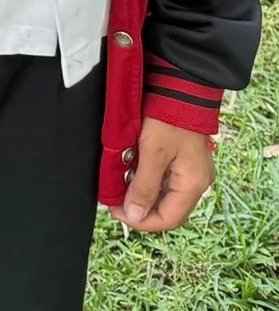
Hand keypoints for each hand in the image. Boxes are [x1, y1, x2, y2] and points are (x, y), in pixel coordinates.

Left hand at [121, 117, 215, 232]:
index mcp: (194, 185)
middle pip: (167, 210)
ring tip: (119, 187)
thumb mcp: (153, 153)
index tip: (116, 212)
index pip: (168, 219)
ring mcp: (189, 172)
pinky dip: (145, 181)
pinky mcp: (181, 161)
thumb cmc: (169, 119)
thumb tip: (134, 215)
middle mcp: (195, 182)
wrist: (179, 90)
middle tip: (114, 201)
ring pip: (163, 196)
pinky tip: (130, 174)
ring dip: (141, 195)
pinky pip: (163, 180)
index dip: (141, 221)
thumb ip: (144, 186)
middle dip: (139, 209)